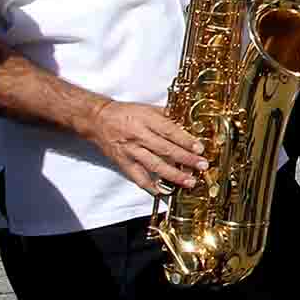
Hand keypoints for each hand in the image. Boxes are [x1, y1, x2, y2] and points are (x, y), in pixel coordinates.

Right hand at [86, 98, 208, 193]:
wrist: (97, 120)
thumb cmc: (126, 113)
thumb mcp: (148, 108)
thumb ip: (168, 116)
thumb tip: (190, 123)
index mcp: (146, 120)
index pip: (169, 131)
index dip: (186, 141)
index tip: (200, 149)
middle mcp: (138, 136)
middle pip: (165, 149)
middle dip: (185, 159)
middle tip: (202, 166)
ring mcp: (130, 151)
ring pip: (154, 165)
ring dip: (173, 175)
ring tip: (189, 181)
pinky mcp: (122, 162)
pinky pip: (137, 176)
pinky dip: (150, 185)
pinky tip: (162, 191)